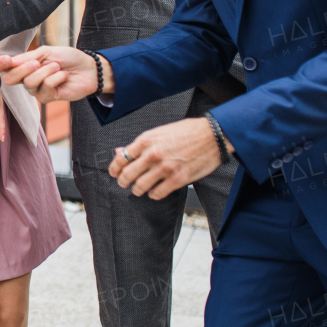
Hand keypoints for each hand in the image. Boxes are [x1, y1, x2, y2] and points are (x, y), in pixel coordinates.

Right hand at [0, 45, 111, 102]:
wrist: (87, 68)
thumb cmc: (67, 58)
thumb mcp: (46, 52)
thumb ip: (27, 57)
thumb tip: (9, 61)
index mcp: (23, 65)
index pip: (3, 68)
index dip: (0, 64)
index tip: (6, 60)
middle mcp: (26, 78)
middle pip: (10, 79)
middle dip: (23, 69)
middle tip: (37, 61)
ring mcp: (36, 89)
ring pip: (29, 82)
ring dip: (46, 71)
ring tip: (58, 67)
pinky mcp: (47, 98)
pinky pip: (45, 87)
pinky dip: (56, 78)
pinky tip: (64, 76)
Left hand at [108, 118, 233, 199]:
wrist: (212, 135)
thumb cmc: (186, 131)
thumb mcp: (159, 132)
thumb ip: (140, 144)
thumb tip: (120, 151)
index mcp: (146, 140)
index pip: (121, 158)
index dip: (114, 168)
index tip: (114, 172)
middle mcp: (153, 154)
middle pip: (127, 174)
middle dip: (122, 181)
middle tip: (123, 183)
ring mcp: (165, 168)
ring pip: (140, 186)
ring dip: (137, 190)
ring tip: (138, 189)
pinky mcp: (178, 179)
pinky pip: (158, 193)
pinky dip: (153, 195)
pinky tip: (154, 192)